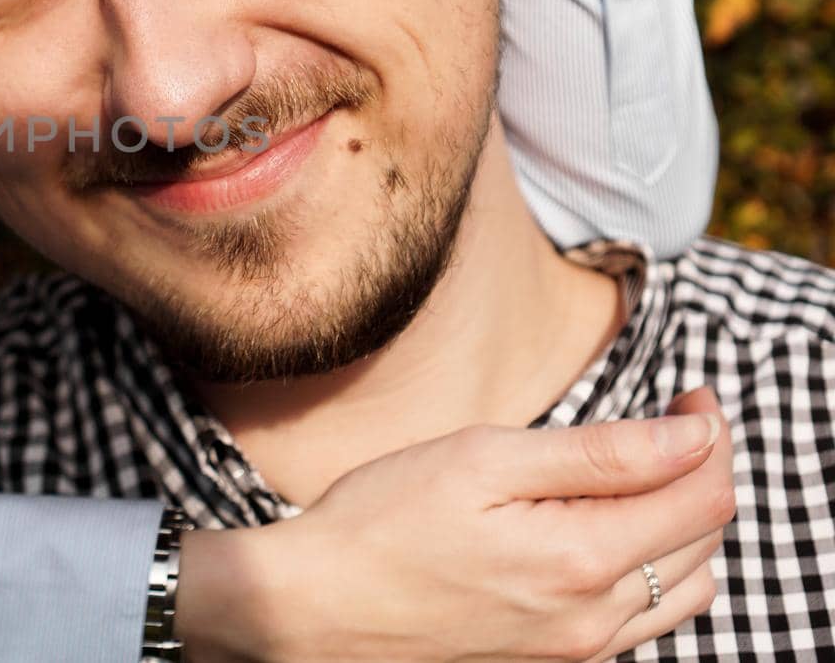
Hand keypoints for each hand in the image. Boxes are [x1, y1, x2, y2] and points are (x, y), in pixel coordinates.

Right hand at [177, 387, 734, 662]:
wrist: (318, 605)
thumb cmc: (385, 519)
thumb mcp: (485, 459)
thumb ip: (600, 452)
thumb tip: (694, 433)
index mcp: (583, 559)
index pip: (703, 496)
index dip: (710, 433)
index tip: (690, 392)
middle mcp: (598, 618)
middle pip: (704, 540)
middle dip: (701, 469)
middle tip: (671, 416)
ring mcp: (581, 649)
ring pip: (687, 586)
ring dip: (686, 524)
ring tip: (646, 472)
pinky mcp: (558, 660)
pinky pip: (647, 618)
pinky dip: (656, 568)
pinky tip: (611, 530)